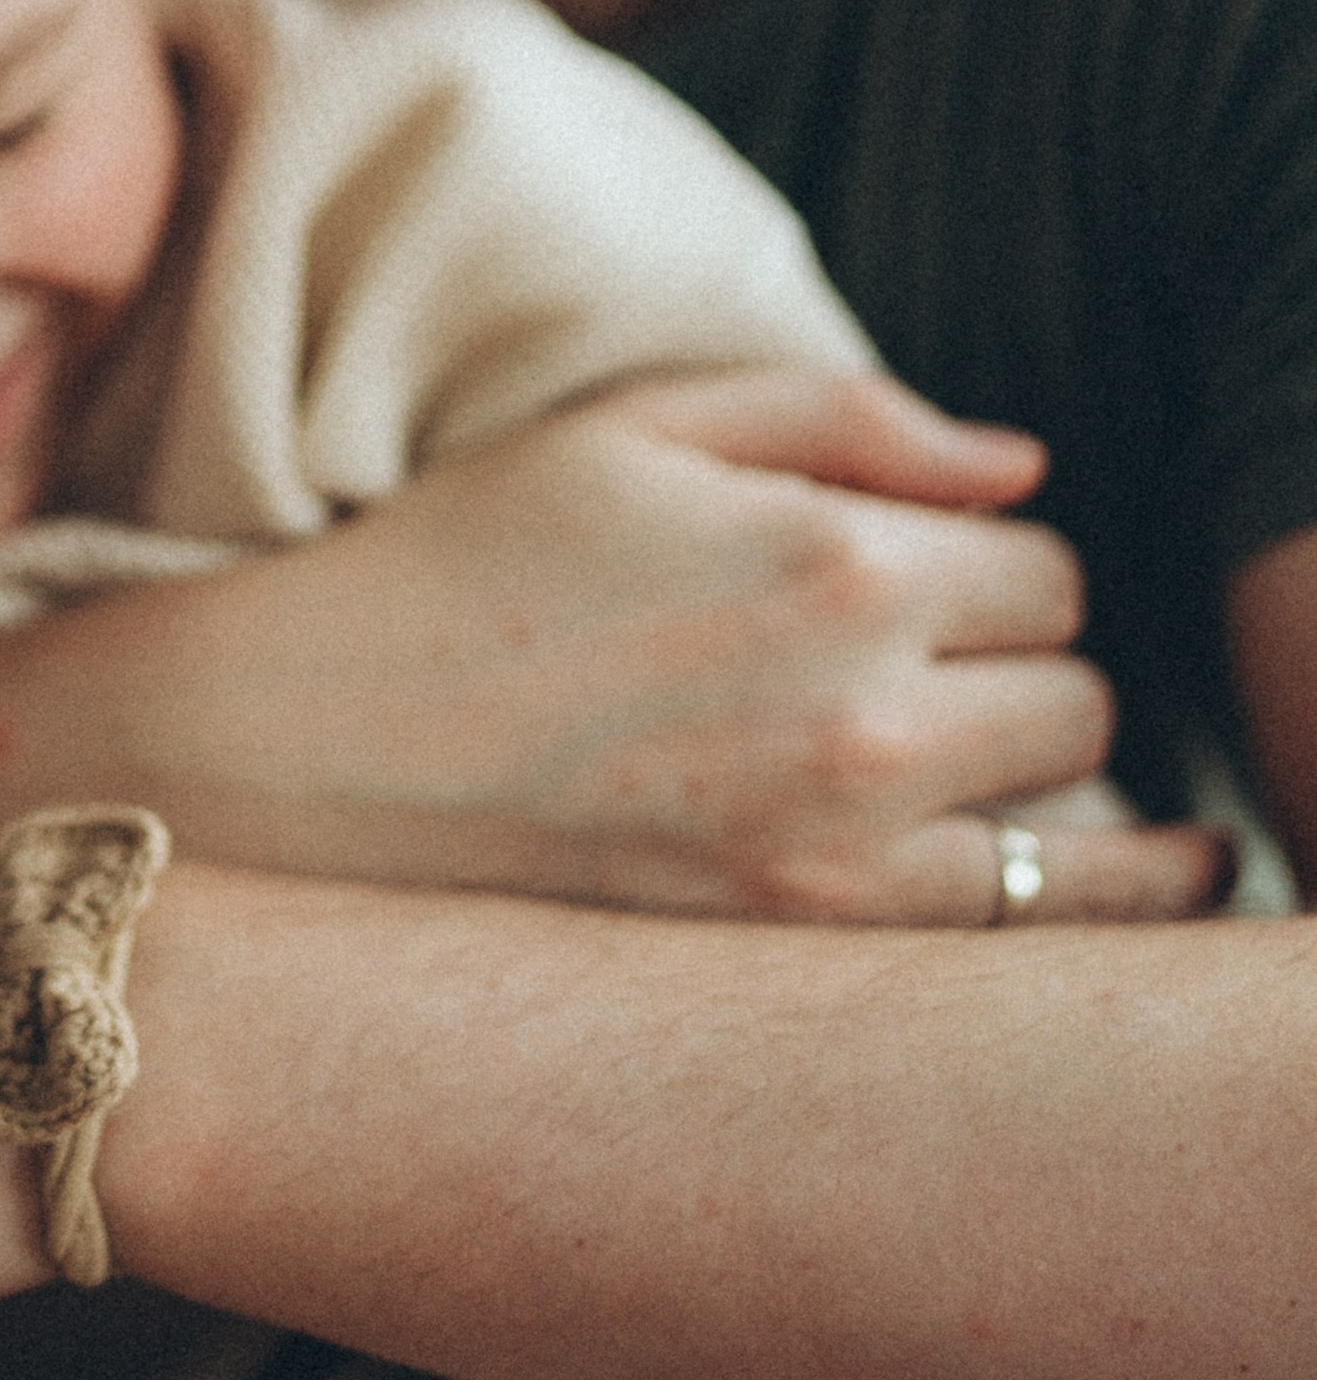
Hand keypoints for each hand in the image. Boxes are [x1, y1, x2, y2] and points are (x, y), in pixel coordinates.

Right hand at [0, 370, 1225, 924]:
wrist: (301, 755)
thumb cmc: (457, 566)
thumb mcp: (631, 428)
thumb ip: (846, 416)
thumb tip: (1022, 465)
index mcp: (832, 556)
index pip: (1044, 570)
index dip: (988, 569)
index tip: (916, 582)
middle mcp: (861, 715)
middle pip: (1077, 700)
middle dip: (1014, 678)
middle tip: (910, 679)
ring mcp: (834, 861)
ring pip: (1069, 832)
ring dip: (1023, 796)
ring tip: (925, 777)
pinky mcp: (791, 963)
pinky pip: (1005, 949)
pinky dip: (1028, 913)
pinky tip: (993, 883)